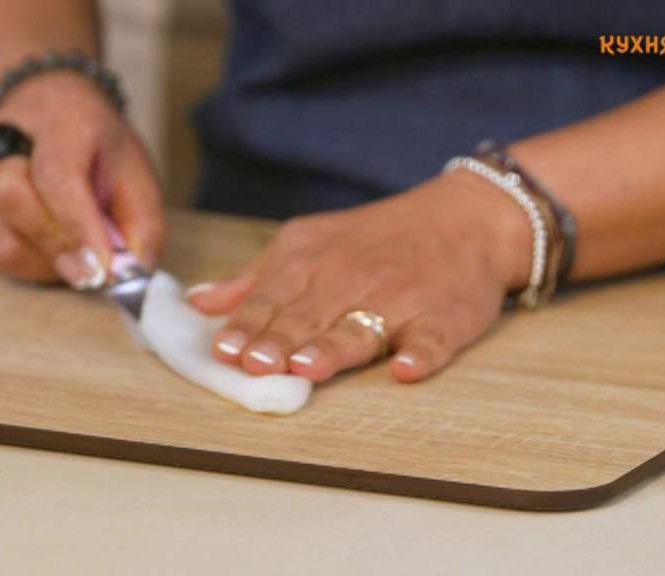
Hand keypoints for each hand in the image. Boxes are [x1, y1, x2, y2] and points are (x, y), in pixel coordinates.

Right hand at [0, 72, 163, 285]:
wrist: (51, 114)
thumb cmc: (98, 150)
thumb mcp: (136, 173)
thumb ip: (142, 223)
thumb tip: (131, 274)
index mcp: (59, 122)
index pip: (57, 174)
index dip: (78, 225)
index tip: (100, 267)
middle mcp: (3, 145)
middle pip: (10, 197)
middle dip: (60, 243)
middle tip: (96, 265)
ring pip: (4, 240)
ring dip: (51, 260)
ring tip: (80, 250)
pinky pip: (0, 256)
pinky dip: (36, 265)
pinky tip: (58, 249)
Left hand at [187, 170, 530, 382]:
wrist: (466, 218)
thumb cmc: (374, 239)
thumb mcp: (307, 244)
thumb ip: (254, 280)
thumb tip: (198, 304)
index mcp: (311, 260)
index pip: (271, 298)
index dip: (248, 326)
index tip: (224, 350)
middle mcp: (352, 278)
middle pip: (309, 317)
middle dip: (279, 340)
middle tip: (255, 364)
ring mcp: (401, 299)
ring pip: (362, 328)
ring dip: (334, 348)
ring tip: (308, 367)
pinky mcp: (446, 319)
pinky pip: (433, 340)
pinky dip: (422, 354)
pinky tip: (406, 369)